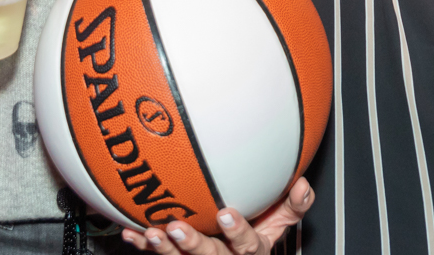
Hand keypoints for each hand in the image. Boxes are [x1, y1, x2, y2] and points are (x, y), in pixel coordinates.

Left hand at [120, 178, 312, 253]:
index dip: (237, 232)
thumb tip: (303, 184)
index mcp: (250, 250)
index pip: (247, 244)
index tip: (225, 214)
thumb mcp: (279, 223)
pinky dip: (143, 245)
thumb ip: (293, 206)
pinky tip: (130, 234)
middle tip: (177, 227)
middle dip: (193, 245)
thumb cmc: (256, 234)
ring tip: (152, 233)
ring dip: (163, 248)